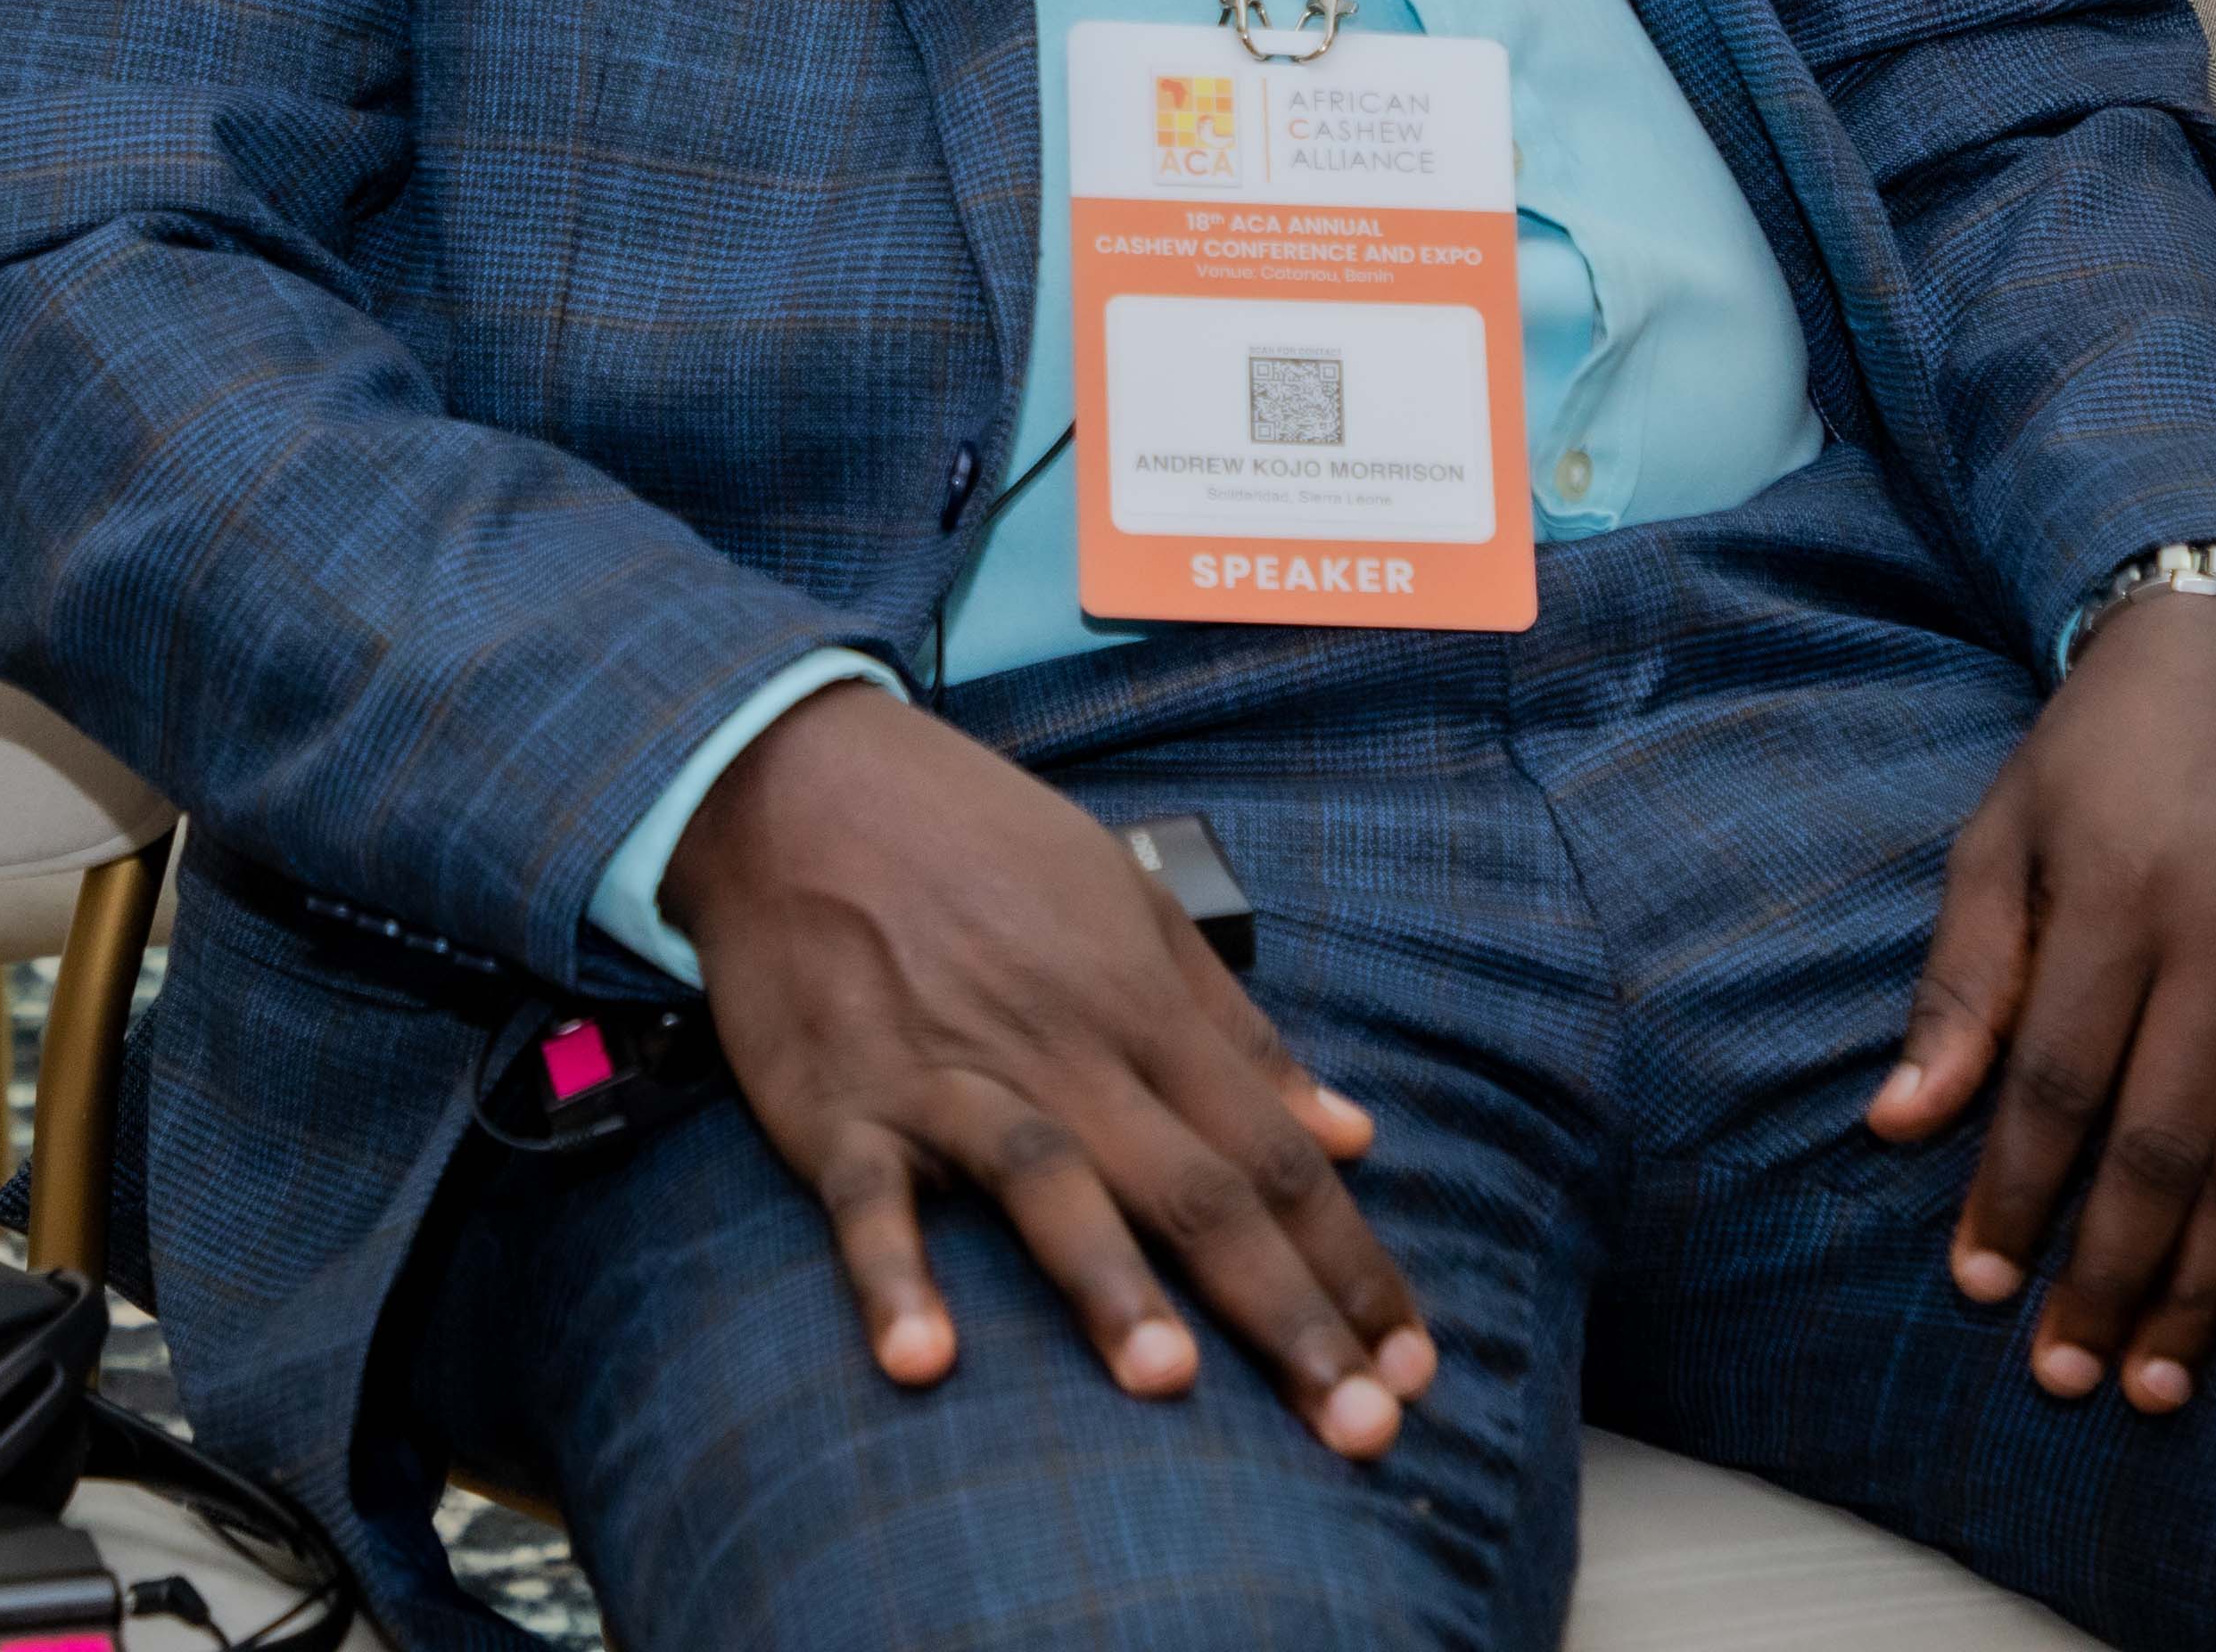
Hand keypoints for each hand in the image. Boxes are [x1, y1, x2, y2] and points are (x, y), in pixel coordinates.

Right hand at [664, 682, 1430, 1454]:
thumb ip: (1238, 1031)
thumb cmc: (978, 843)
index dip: (1351, 1267)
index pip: (1277, 1156)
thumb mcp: (1131, 903)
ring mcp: (949, 1079)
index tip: (1415, 1372)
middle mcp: (1063, 1051)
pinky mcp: (841, 1105)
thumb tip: (1355, 1133)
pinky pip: (870, 1201)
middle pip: (1195, 1192)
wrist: (801, 782)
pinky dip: (894, 1277)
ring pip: (1048, 1184)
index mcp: (1143, 1008)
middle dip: (1286, 1315)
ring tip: (1172, 1385)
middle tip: (1364, 1433)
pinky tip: (924, 1362)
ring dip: (1110, 1285)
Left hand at [1867, 592, 2215, 1411]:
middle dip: (2106, 1272)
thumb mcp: (1997, 833)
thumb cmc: (2098, 755)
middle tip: (2065, 1374)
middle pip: (2161, 1143)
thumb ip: (1960, 979)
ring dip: (2202, 1286)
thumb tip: (1899, 1121)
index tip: (1980, 1287)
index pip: (2057, 1083)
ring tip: (2152, 1381)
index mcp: (2114, 895)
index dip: (2015, 1193)